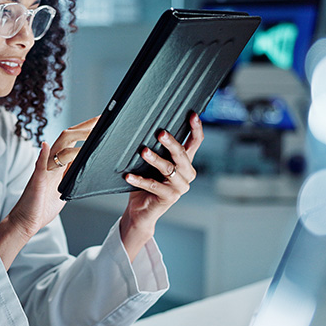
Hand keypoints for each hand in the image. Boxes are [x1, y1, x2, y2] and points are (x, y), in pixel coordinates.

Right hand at [0, 116, 98, 268]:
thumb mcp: (63, 189)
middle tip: (100, 119)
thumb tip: (85, 167)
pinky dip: (43, 155)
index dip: (85, 131)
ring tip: (89, 130)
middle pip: (66, 138)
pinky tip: (46, 145)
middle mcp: (50, 164)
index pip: (72, 142)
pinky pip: (39, 166)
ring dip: (73, 137)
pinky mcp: (36, 181)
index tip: (99, 123)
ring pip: (57, 148)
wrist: (25, 221)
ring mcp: (43, 171)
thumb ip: (71, 176)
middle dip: (84, 127)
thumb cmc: (42, 207)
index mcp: (57, 165)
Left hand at [120, 112, 203, 260]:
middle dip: (172, 143)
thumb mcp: (154, 163)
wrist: (142, 210)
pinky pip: (153, 185)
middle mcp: (186, 174)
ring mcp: (179, 187)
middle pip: (182, 155)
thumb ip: (158, 149)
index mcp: (185, 162)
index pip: (195, 142)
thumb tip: (150, 127)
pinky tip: (129, 175)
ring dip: (155, 159)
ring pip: (168, 169)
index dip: (196, 128)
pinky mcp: (168, 198)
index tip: (193, 114)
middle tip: (161, 133)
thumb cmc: (147, 182)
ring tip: (143, 152)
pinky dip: (140, 180)